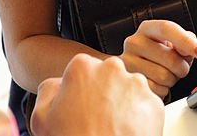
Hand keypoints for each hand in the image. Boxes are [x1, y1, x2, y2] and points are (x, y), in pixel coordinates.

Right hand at [30, 54, 163, 135]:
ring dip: (122, 104)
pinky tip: (124, 133)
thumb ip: (49, 90)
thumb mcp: (41, 117)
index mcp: (83, 67)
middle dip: (103, 93)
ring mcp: (137, 86)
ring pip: (129, 89)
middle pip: (108, 76)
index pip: (83, 69)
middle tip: (95, 119)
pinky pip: (145, 107)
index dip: (81, 90)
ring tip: (110, 128)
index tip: (80, 106)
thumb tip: (57, 84)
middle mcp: (113, 69)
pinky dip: (138, 118)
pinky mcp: (155, 105)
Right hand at [120, 19, 196, 97]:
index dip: (186, 41)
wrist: (143, 71)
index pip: (167, 28)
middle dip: (181, 67)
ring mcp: (128, 62)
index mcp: (147, 28)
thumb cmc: (162, 56)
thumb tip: (195, 48)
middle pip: (170, 57)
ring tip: (165, 74)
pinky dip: (162, 90)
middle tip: (178, 67)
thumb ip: (187, 41)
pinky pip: (156, 89)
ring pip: (163, 76)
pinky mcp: (128, 82)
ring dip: (171, 80)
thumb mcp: (175, 44)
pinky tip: (157, 83)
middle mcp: (134, 42)